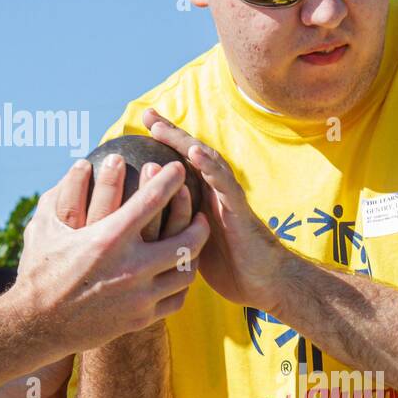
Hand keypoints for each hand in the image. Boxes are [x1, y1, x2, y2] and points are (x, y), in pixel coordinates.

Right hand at [13, 156, 208, 353]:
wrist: (38, 325)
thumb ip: (64, 194)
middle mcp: (130, 268)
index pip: (152, 201)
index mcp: (108, 239)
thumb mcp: (45, 228)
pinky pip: (176, 299)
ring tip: (193, 245)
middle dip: (199, 224)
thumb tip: (78, 165)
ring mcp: (139, 296)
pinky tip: (176, 274)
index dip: (170, 180)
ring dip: (193, 256)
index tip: (179, 169)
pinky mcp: (141, 318)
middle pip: (186, 241)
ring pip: (186, 272)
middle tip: (201, 215)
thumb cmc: (39, 271)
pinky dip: (180, 284)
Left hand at [143, 108, 289, 309]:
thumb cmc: (227, 266)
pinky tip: (194, 153)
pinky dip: (209, 166)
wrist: (261, 283)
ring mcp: (227, 197)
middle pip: (190, 154)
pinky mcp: (238, 209)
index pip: (179, 163)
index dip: (161, 144)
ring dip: (183, 142)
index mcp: (201, 197)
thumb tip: (136, 227)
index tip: (137, 125)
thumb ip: (171, 227)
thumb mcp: (189, 243)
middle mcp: (214, 191)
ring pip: (205, 162)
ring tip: (161, 127)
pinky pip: (223, 184)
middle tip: (147, 114)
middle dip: (169, 132)